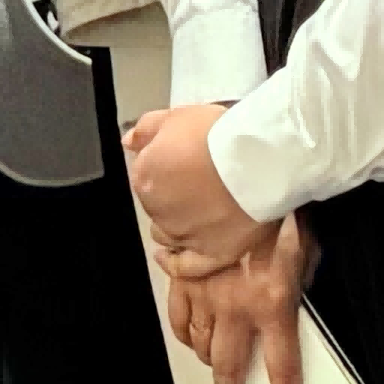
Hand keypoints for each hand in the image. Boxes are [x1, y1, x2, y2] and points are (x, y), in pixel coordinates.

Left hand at [124, 103, 271, 274]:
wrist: (256, 159)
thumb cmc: (216, 134)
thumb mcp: (174, 116)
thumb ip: (145, 130)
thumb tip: (127, 142)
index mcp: (145, 178)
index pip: (145, 177)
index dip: (164, 169)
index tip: (182, 163)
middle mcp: (158, 211)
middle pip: (157, 206)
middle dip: (170, 197)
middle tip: (196, 185)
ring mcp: (184, 236)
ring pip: (168, 235)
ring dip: (174, 225)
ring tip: (193, 215)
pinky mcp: (212, 254)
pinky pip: (185, 267)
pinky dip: (175, 263)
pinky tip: (170, 258)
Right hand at [163, 214, 310, 383]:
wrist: (237, 174)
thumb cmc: (275, 205)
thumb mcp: (305, 246)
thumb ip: (300, 276)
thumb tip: (299, 286)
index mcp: (270, 303)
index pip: (281, 363)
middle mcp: (233, 305)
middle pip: (227, 363)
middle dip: (230, 379)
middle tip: (233, 382)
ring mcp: (204, 291)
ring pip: (198, 341)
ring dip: (206, 353)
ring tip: (212, 355)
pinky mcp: (182, 274)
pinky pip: (176, 314)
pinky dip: (181, 326)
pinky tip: (187, 327)